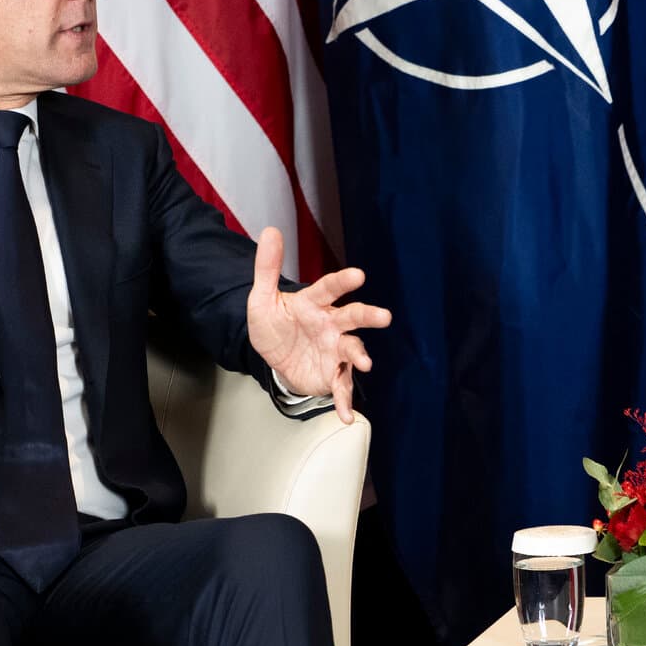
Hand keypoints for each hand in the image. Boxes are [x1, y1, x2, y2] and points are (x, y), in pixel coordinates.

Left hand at [244, 226, 390, 423]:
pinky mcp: (334, 374)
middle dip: (368, 316)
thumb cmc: (275, 324)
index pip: (330, 289)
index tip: (357, 276)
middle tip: (383, 316)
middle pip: (353, 318)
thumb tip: (270, 231)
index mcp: (315, 304)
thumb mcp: (262, 298)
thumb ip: (267, 268)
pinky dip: (346, 400)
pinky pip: (343, 387)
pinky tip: (347, 414)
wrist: (273, 357)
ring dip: (360, 356)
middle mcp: (332, 325)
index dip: (343, 282)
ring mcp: (335, 350)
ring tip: (365, 364)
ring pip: (353, 350)